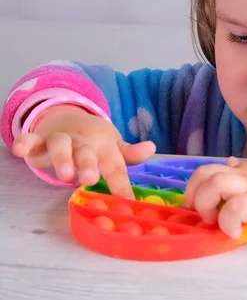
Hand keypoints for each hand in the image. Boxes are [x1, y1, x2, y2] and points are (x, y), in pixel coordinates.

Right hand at [12, 104, 155, 197]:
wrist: (67, 118)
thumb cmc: (95, 140)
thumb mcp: (114, 146)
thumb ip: (130, 154)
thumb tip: (151, 148)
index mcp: (104, 145)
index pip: (115, 166)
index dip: (121, 185)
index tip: (128, 203)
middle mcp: (82, 141)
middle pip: (86, 152)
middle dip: (88, 165)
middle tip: (90, 180)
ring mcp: (59, 139)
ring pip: (60, 145)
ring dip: (62, 158)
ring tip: (65, 175)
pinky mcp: (38, 140)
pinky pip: (30, 139)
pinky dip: (24, 142)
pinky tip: (20, 151)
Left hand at [183, 147, 246, 237]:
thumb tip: (230, 164)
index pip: (211, 168)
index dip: (196, 186)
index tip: (200, 202)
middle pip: (204, 174)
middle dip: (194, 196)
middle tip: (204, 214)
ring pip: (214, 186)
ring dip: (205, 205)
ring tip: (216, 220)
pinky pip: (236, 208)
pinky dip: (228, 221)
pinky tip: (234, 231)